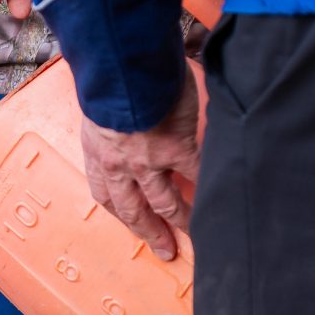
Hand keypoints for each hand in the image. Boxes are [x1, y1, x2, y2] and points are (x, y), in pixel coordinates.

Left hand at [80, 65, 206, 260]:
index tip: (132, 225)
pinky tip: (215, 199)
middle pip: (133, 210)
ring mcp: (148, 161)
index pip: (106, 194)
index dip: (120, 213)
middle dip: (149, 232)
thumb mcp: (99, 103)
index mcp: (99, 152)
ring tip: (192, 234)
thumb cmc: (108, 74)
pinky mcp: (175, 149)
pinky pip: (195, 175)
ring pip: (165, 202)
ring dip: (179, 221)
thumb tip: (127, 114)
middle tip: (164, 250)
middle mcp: (119, 164)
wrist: (122, 65)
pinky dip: (205, 188)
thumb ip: (112, 119)